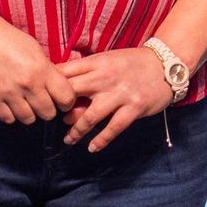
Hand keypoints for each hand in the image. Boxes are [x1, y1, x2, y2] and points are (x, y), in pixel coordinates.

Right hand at [0, 15, 78, 123]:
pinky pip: (8, 119)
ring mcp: (8, 93)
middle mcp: (27, 83)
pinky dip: (10, 114)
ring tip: (25, 103)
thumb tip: (57, 86)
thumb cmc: (5, 37)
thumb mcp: (33, 48)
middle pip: (48, 113)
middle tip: (42, 102)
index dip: (66, 101)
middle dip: (48, 109)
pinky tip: (9, 104)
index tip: (61, 99)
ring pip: (28, 119)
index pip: (66, 97)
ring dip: (29, 113)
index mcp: (41, 68)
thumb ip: (46, 69)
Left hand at [56, 46, 177, 150]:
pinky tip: (92, 147)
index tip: (41, 97)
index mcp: (96, 63)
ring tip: (67, 140)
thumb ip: (86, 69)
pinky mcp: (133, 108)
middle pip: (72, 94)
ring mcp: (120, 94)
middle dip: (58, 109)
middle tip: (50, 120)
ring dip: (76, 130)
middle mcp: (105, 78)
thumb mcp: (107, 59)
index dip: (50, 85)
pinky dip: (101, 140)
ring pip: (90, 116)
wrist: (166, 65)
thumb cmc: (132, 63)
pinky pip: (113, 128)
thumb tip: (59, 81)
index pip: (65, 72)